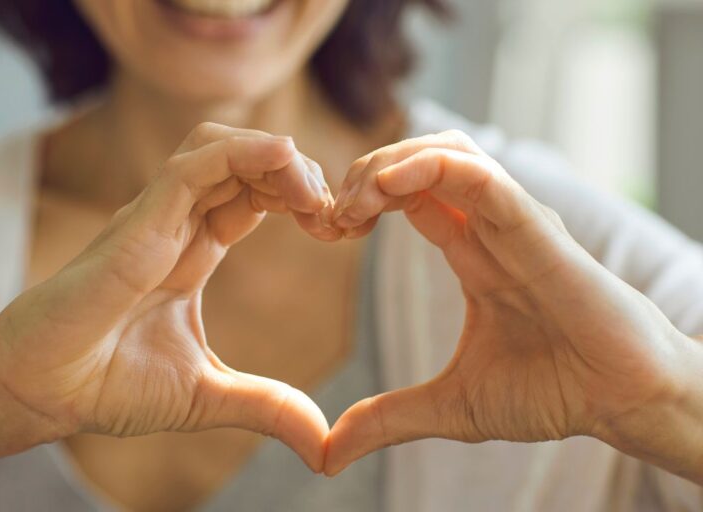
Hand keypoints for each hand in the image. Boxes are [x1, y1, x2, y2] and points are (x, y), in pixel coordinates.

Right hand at [0, 123, 335, 471]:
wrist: (41, 391)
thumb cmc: (108, 384)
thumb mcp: (209, 395)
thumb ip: (268, 407)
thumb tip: (323, 446)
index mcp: (194, 250)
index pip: (256, 196)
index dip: (300, 199)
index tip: (338, 229)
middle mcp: (178, 224)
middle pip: (247, 164)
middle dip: (300, 175)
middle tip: (336, 214)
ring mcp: (157, 218)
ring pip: (221, 148)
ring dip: (276, 158)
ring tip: (313, 195)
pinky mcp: (138, 223)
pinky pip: (193, 166)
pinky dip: (243, 153)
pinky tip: (285, 160)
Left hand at [325, 131, 701, 479]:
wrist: (622, 403)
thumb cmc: (553, 392)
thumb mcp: (451, 406)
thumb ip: (388, 418)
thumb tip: (328, 454)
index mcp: (471, 253)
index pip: (408, 196)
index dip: (360, 201)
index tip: (326, 230)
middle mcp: (489, 228)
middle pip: (420, 162)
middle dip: (364, 173)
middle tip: (330, 215)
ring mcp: (513, 222)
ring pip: (448, 153)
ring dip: (390, 163)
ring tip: (355, 200)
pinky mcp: (537, 230)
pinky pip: (482, 178)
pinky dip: (430, 169)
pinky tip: (387, 186)